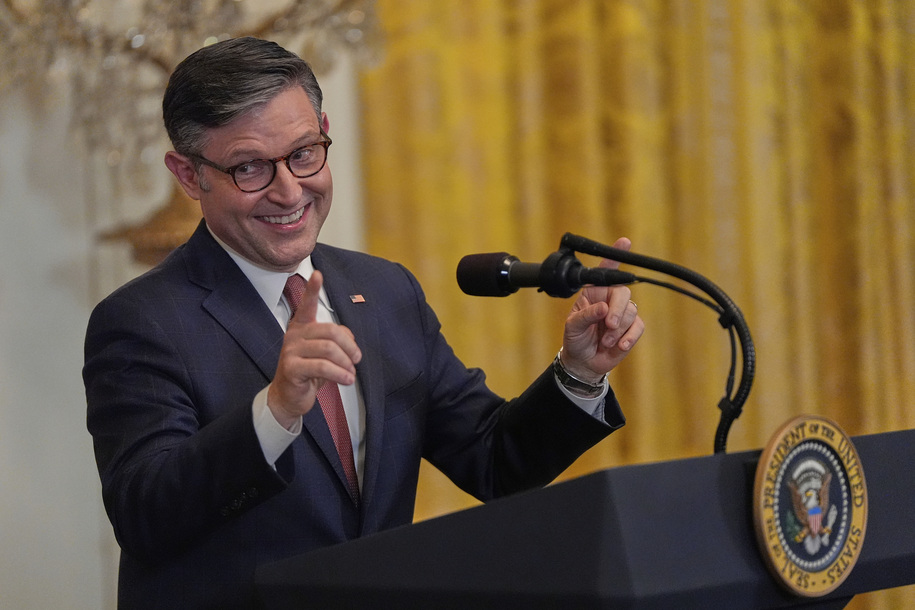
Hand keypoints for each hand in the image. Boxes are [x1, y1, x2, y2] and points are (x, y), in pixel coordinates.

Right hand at [267, 271, 361, 428]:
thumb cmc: (309, 372)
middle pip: (330, 331)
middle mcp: (294, 335)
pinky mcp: (291, 368)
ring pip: (328, 349)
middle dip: (349, 346)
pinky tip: (346, 379)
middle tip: (356, 360)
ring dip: (346, 363)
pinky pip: (321, 366)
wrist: (289, 396)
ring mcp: (290, 351)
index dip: (312, 289)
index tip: (318, 274)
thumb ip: (337, 339)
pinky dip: (339, 373)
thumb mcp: (325, 353)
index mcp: (302, 326)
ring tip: (351, 373)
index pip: (307, 304)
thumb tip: (350, 340)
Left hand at [561, 237, 643, 381]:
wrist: (583, 362)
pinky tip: (619, 345)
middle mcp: (610, 298)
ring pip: (631, 311)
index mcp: (593, 292)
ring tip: (605, 341)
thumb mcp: (573, 326)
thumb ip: (586, 315)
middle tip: (609, 324)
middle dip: (617, 309)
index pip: (604, 271)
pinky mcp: (631, 328)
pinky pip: (638, 326)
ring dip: (618, 328)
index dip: (615, 255)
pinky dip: (629, 337)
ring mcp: (622, 313)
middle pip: (623, 291)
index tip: (624, 242)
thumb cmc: (575, 339)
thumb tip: (604, 308)